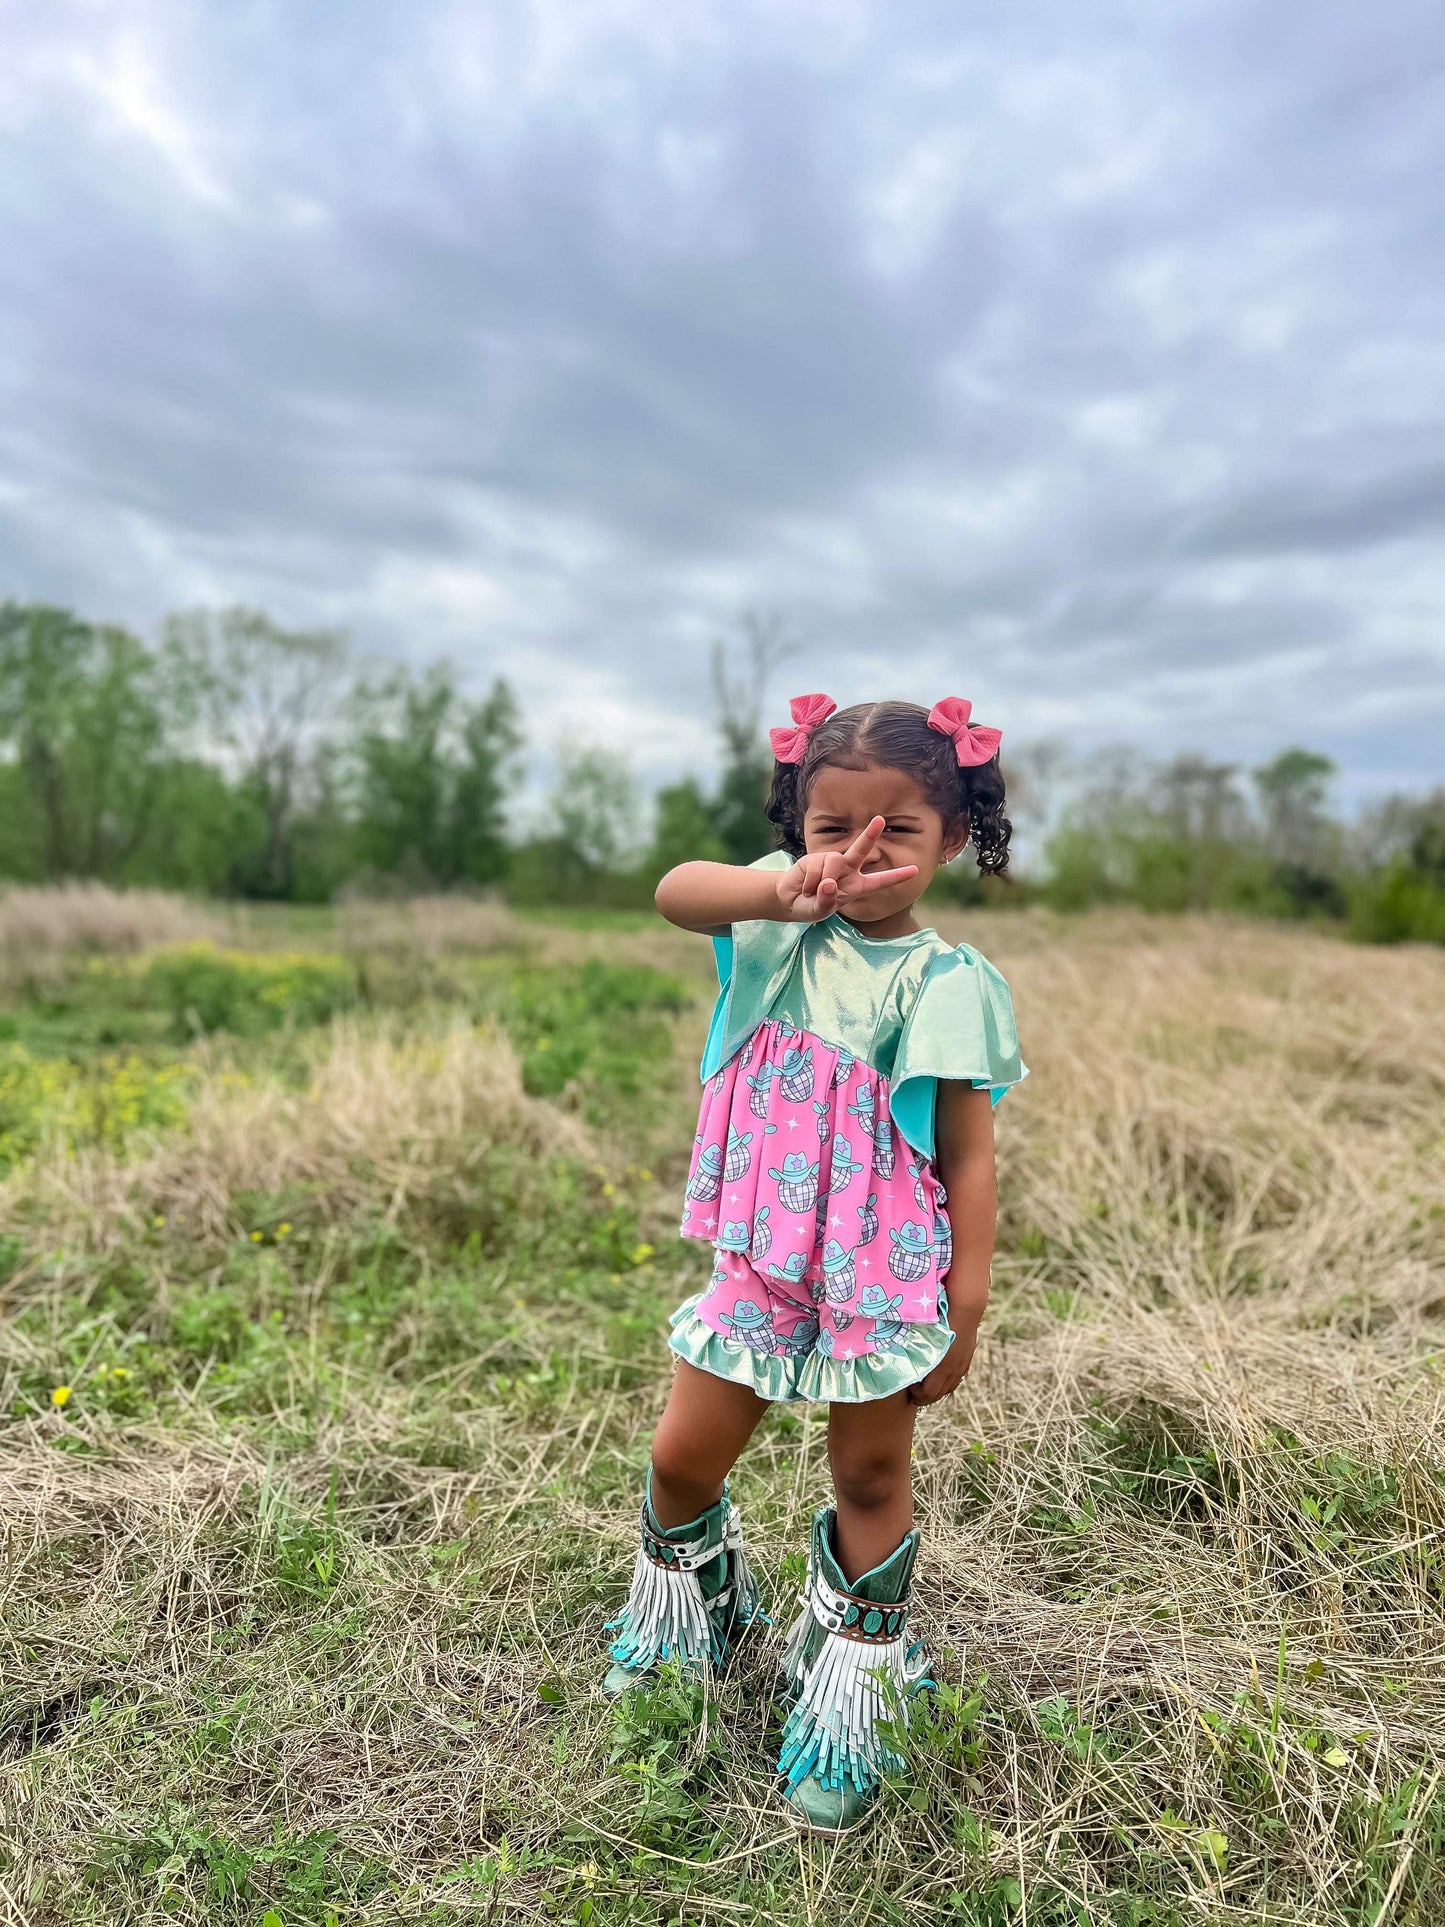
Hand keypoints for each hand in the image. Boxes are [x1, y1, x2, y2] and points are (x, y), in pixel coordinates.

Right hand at [776, 817, 918, 922]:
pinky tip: (805, 886)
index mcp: (856, 885)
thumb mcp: (820, 911)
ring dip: (822, 881)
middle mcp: (847, 870)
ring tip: (813, 892)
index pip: (880, 881)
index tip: (915, 869)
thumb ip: (826, 901)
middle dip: (870, 834)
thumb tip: (829, 882)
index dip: (897, 876)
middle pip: (861, 850)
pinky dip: (809, 882)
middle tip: (880, 819)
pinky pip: (817, 867)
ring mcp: (831, 862)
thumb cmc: (811, 906)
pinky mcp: (814, 857)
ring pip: (834, 863)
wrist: (790, 900)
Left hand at [907, 1322, 977, 1403]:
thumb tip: (900, 1357)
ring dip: (936, 1392)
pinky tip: (938, 1379)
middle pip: (938, 1394)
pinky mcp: (966, 1361)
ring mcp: (961, 1366)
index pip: (928, 1393)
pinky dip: (946, 1384)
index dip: (917, 1395)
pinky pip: (956, 1380)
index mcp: (942, 1367)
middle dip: (924, 1397)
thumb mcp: (924, 1336)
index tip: (908, 1388)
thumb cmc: (941, 1320)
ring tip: (924, 1387)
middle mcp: (953, 1370)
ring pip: (948, 1389)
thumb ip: (914, 1350)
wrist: (965, 1311)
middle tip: (913, 1393)